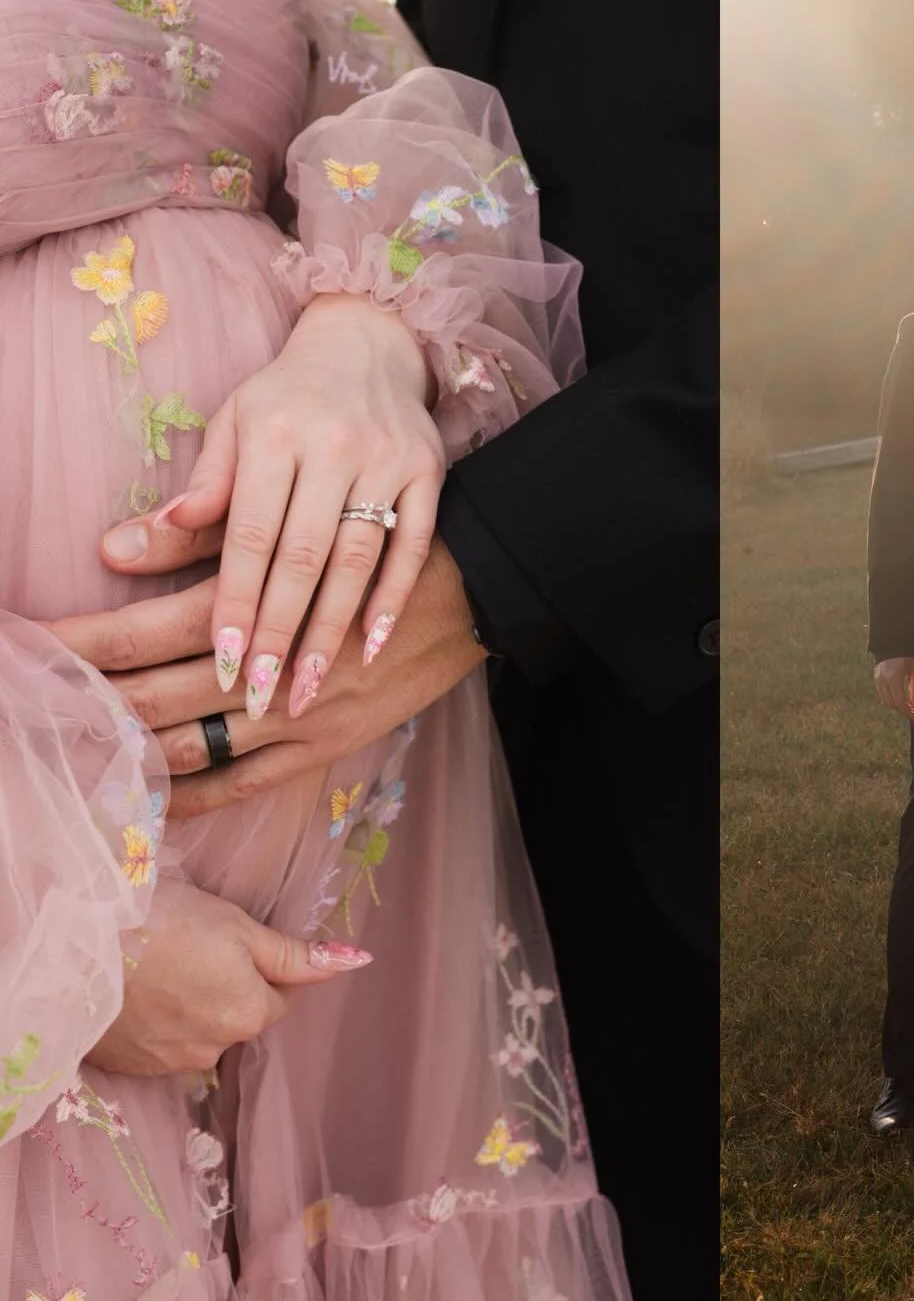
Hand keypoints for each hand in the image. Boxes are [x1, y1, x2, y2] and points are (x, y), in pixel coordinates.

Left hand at [52, 517, 484, 818]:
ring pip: (209, 735)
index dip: (87, 643)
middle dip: (95, 704)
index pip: (149, 623)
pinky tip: (156, 802)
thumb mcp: (291, 498)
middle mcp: (286, 644)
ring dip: (142, 751)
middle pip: (167, 686)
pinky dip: (202, 792)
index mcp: (268, 575)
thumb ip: (200, 530)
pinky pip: (257, 776)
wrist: (482, 560)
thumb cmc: (375, 516)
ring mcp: (316, 695)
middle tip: (35, 718)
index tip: (33, 651)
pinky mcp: (342, 732)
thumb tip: (112, 547)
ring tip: (77, 764)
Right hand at [86, 876, 370, 1075]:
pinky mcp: (131, 1067)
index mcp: (249, 1015)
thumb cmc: (169, 922)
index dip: (266, 969)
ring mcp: (170, 1064)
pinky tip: (142, 992)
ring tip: (165, 966)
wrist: (82, 946)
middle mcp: (215, 1050)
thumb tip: (356, 961)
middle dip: (231, 990)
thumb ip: (295, 955)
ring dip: (195, 1007)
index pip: (280, 999)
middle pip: (239, 1018)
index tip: (239, 943)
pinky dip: (160, 1022)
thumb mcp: (239, 927)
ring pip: (201, 1033)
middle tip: (198, 949)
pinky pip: (163, 1046)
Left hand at [162, 293, 445, 720]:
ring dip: (333, 629)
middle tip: (258, 693)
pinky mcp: (429, 469)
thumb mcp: (233, 425)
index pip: (251, 532)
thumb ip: (199, 490)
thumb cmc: (287, 397)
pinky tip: (371, 645)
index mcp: (275, 430)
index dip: (236, 599)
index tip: (224, 659)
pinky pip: (413, 543)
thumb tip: (127, 547)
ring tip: (306, 687)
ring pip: (359, 557)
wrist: (369, 343)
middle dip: (280, 630)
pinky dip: (392, 597)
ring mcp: (388, 458)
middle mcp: (335, 443)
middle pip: (305, 554)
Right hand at [874, 656, 913, 720]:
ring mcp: (877, 680)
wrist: (893, 644)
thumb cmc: (908, 656)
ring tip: (909, 707)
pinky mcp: (875, 679)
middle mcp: (883, 681)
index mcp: (893, 679)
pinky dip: (892, 700)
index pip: (900, 702)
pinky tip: (901, 699)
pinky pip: (883, 695)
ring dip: (897, 707)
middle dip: (904, 711)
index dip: (908, 713)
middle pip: (892, 704)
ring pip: (886, 701)